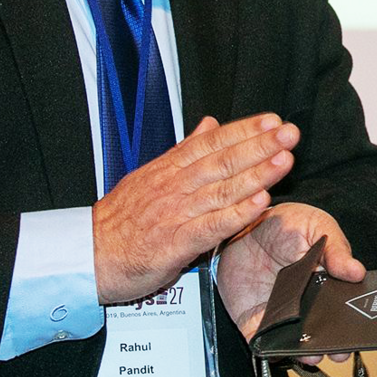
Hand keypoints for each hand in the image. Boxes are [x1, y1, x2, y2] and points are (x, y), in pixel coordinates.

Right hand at [92, 114, 295, 303]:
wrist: (86, 255)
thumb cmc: (120, 221)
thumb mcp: (149, 176)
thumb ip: (183, 151)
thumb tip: (210, 124)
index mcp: (168, 169)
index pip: (211, 143)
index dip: (244, 130)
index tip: (272, 120)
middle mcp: (173, 187)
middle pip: (222, 161)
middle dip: (259, 146)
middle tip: (290, 133)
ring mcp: (174, 214)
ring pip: (221, 190)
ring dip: (256, 175)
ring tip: (284, 162)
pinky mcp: (174, 244)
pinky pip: (210, 226)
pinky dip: (237, 215)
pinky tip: (260, 204)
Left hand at [218, 202, 363, 363]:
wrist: (239, 228)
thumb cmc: (283, 225)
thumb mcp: (315, 225)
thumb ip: (336, 248)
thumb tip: (357, 272)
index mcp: (327, 282)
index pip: (345, 308)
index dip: (355, 322)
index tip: (361, 330)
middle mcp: (307, 304)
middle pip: (325, 332)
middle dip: (334, 346)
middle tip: (339, 350)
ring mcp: (281, 316)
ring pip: (297, 344)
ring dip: (305, 353)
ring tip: (311, 353)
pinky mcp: (256, 323)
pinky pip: (263, 344)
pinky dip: (269, 351)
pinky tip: (277, 349)